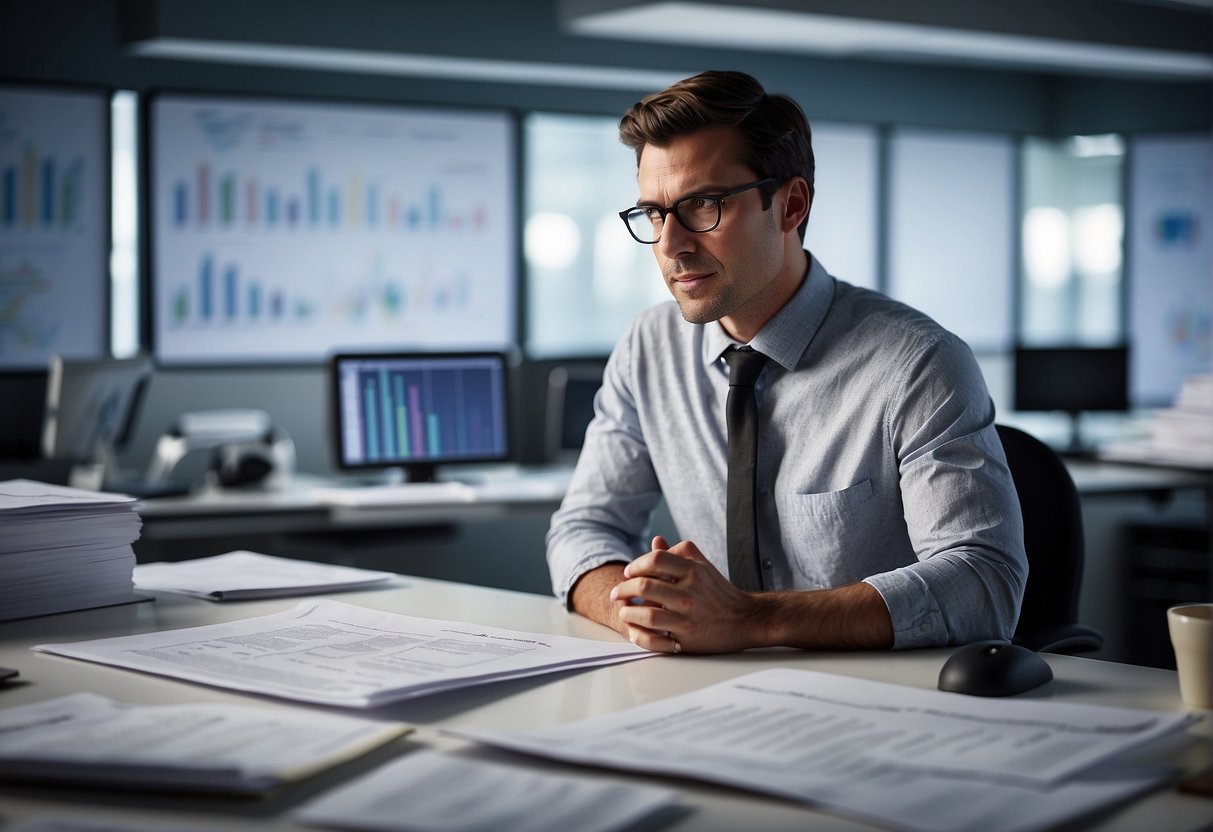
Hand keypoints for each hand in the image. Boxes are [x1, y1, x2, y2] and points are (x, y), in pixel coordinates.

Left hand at [610, 535, 761, 653]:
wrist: (746, 619)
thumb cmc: (720, 592)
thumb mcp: (703, 566)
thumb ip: (679, 553)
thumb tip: (656, 541)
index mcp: (693, 570)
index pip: (656, 559)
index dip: (636, 564)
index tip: (629, 572)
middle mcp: (691, 591)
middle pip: (645, 584)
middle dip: (624, 588)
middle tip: (617, 593)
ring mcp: (688, 614)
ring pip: (646, 612)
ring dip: (628, 611)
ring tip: (623, 610)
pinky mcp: (687, 635)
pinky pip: (654, 634)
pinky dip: (638, 630)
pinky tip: (635, 627)